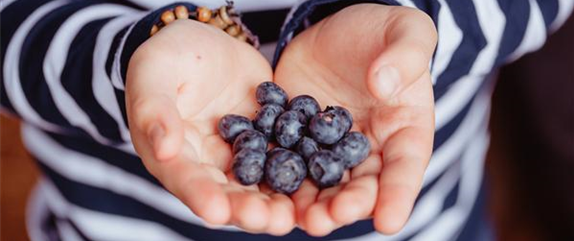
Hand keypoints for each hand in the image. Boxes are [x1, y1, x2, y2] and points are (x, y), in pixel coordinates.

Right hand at [126, 20, 294, 234]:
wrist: (209, 39)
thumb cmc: (170, 55)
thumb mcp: (154, 74)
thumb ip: (154, 111)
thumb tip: (163, 150)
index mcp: (172, 154)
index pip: (185, 179)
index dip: (200, 195)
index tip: (217, 212)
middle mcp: (208, 162)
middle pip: (227, 191)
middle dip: (248, 209)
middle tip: (270, 221)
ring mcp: (240, 153)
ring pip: (259, 183)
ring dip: (277, 200)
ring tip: (294, 214)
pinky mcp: (267, 138)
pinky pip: (284, 156)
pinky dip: (300, 169)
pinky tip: (319, 180)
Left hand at [274, 4, 436, 235]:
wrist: (338, 29)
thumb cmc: (383, 33)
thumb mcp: (405, 32)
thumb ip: (405, 55)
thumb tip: (383, 84)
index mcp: (404, 131)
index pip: (406, 167)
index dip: (398, 195)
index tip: (389, 222)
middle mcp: (368, 148)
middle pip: (361, 184)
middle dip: (346, 205)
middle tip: (328, 219)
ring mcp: (329, 147)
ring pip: (323, 182)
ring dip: (311, 203)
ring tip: (299, 219)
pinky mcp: (298, 137)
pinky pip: (289, 159)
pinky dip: (279, 176)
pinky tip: (266, 190)